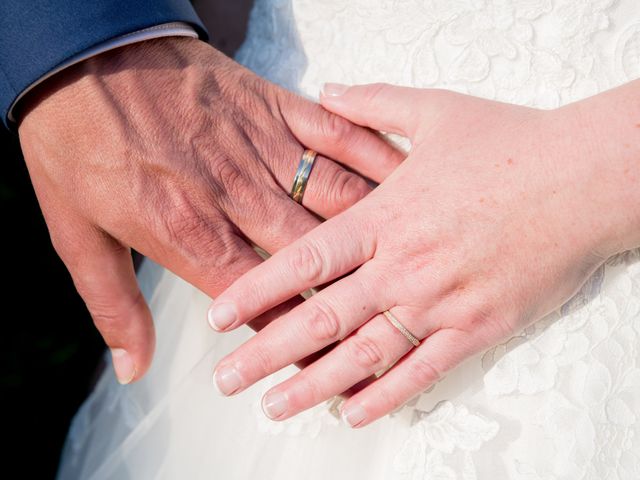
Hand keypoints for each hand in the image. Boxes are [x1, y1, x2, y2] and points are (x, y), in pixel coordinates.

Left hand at [17, 39, 402, 383]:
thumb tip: (132, 368)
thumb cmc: (78, 140)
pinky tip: (404, 181)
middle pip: (312, 260)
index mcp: (189, 234)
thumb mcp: (75, 234)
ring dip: (377, 237)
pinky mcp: (275, 106)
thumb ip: (113, 307)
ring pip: (336, 201)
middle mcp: (237, 198)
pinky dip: (374, 159)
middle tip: (386, 325)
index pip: (261, 303)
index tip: (329, 362)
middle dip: (350, 300)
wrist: (84, 52)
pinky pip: (337, 135)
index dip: (299, 339)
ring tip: (416, 265)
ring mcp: (262, 148)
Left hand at [208, 82, 639, 426]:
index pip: (303, 262)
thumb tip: (327, 91)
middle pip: (321, 320)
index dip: (255, 291)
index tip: (218, 317)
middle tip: (226, 380)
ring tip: (273, 407)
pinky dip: (384, 397)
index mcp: (386, 217)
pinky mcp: (478, 328)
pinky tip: (351, 414)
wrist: (584, 179)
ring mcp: (440, 304)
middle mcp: (403, 267)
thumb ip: (373, 104)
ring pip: (363, 356)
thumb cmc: (511, 144)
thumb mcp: (436, 110)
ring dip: (312, 385)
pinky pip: (423, 373)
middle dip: (266, 354)